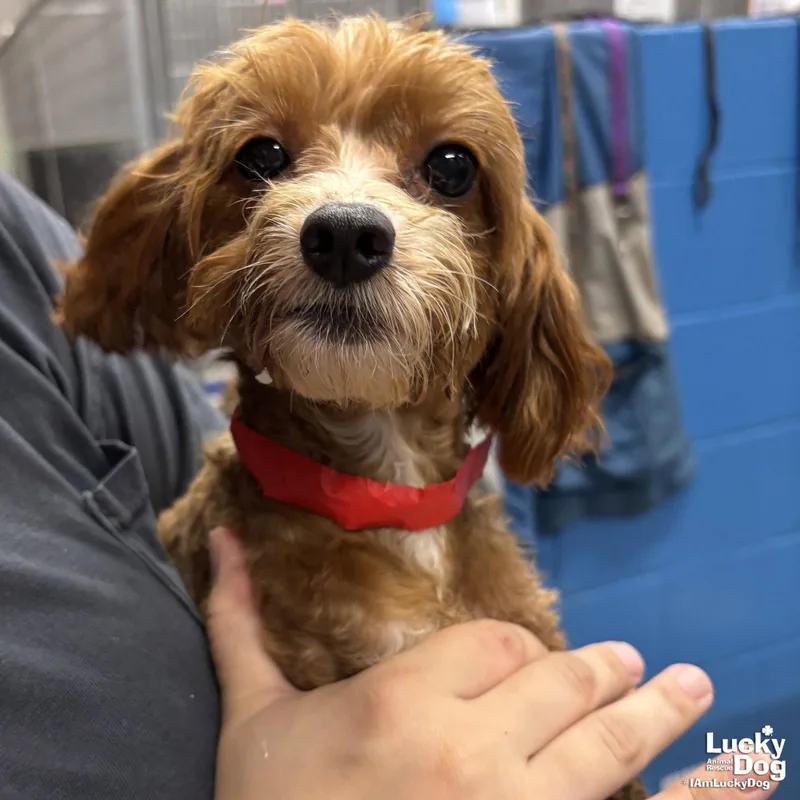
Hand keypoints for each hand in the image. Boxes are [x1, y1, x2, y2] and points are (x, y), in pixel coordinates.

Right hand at [207, 527, 774, 799]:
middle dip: (596, 672)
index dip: (512, 651)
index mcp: (403, 700)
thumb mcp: (252, 720)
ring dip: (653, 708)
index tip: (517, 661)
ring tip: (688, 687)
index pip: (494, 644)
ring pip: (605, 742)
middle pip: (558, 683)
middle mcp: (469, 750)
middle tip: (632, 663)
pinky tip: (748, 779)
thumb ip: (240, 626)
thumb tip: (217, 544)